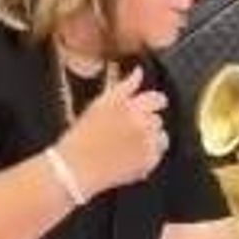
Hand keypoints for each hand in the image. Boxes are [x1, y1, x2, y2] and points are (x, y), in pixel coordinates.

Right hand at [58, 65, 169, 196]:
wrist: (76, 167)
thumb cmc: (85, 134)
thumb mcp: (100, 104)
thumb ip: (124, 87)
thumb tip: (140, 71)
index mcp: (129, 105)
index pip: (157, 99)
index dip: (154, 104)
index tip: (148, 110)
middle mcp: (141, 122)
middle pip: (158, 119)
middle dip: (146, 124)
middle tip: (125, 134)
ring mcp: (146, 143)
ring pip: (161, 137)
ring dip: (150, 139)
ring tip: (127, 146)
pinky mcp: (149, 161)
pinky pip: (158, 154)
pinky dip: (148, 155)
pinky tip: (129, 157)